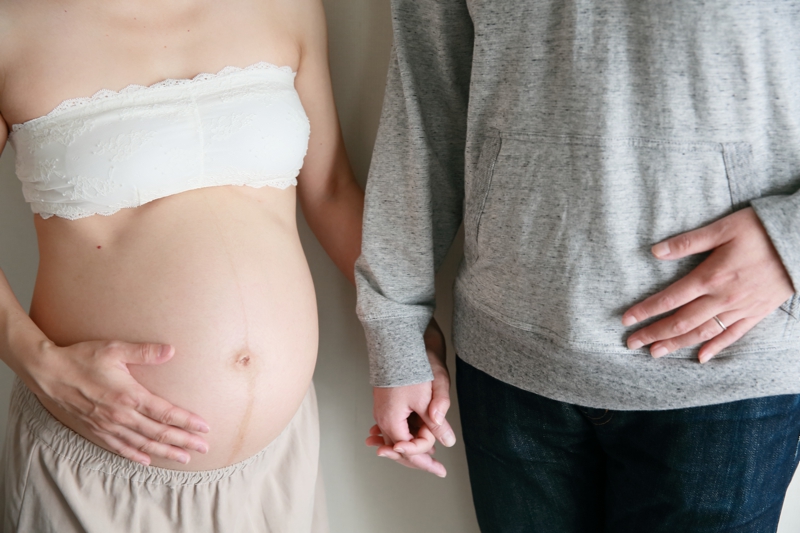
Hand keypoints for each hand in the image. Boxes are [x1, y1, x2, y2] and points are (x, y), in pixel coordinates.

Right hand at [24, 340, 209, 465]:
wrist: (48, 373)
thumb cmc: (82, 358)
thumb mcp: (115, 349)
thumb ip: (145, 352)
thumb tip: (171, 351)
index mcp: (129, 396)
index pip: (166, 413)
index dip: (187, 422)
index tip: (204, 428)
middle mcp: (120, 416)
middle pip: (159, 432)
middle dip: (184, 441)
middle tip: (204, 448)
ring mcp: (107, 426)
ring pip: (143, 444)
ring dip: (165, 451)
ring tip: (184, 458)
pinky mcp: (96, 430)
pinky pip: (120, 447)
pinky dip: (136, 455)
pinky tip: (147, 459)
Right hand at [365, 318, 454, 476]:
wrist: (398, 343)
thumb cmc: (412, 367)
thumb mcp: (428, 397)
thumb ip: (436, 422)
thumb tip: (447, 442)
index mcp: (391, 421)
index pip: (407, 450)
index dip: (425, 458)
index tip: (441, 468)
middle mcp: (383, 419)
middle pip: (399, 448)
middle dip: (419, 459)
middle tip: (438, 471)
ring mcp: (383, 411)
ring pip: (397, 438)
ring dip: (413, 447)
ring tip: (430, 457)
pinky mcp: (387, 404)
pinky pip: (395, 426)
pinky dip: (406, 435)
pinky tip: (414, 439)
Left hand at [623, 207, 794, 362]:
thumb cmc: (762, 230)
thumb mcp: (723, 228)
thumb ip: (688, 241)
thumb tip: (655, 251)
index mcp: (710, 276)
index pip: (670, 299)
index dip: (646, 311)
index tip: (626, 320)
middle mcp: (723, 298)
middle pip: (681, 321)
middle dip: (654, 333)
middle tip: (631, 343)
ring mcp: (741, 308)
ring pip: (703, 332)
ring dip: (677, 344)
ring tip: (655, 353)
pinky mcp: (757, 313)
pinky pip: (733, 335)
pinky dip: (715, 347)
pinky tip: (700, 357)